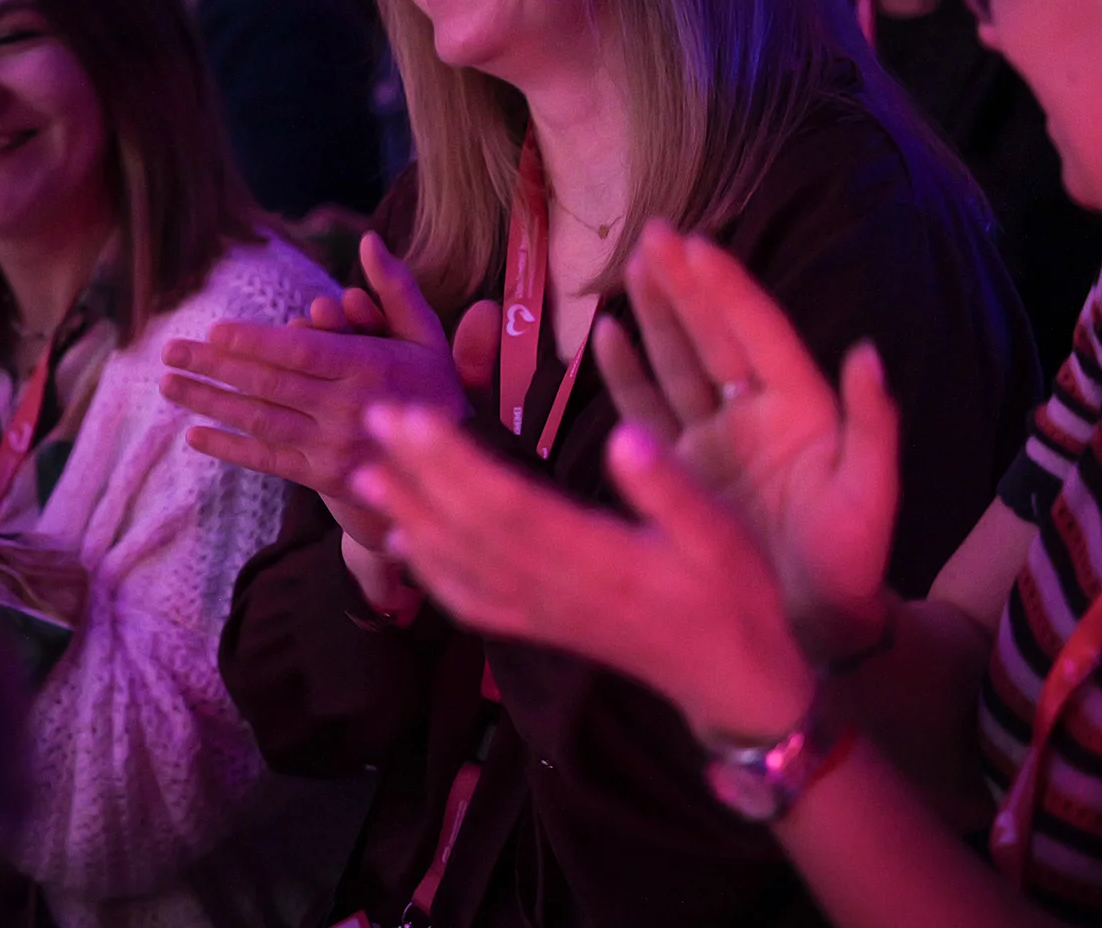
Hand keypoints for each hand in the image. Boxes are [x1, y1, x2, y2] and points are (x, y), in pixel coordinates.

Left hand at [158, 234, 495, 541]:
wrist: (446, 468)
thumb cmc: (431, 388)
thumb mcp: (426, 334)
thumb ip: (395, 287)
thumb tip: (368, 240)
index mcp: (372, 367)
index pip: (301, 352)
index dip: (254, 342)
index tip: (214, 331)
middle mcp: (349, 409)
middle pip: (269, 384)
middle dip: (214, 367)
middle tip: (170, 351)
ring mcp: (335, 447)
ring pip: (261, 420)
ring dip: (209, 402)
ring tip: (167, 385)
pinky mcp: (325, 477)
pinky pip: (269, 459)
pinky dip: (230, 448)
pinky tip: (194, 435)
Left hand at [356, 405, 814, 742]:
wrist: (735, 683)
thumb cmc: (735, 598)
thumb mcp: (724, 534)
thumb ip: (671, 488)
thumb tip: (624, 436)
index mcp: (598, 559)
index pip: (507, 505)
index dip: (454, 463)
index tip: (415, 418)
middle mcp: (556, 590)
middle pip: (469, 527)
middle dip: (417, 474)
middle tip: (376, 421)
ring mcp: (543, 614)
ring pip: (460, 564)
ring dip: (409, 518)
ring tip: (366, 475)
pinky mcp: (541, 628)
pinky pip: (472, 603)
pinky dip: (430, 574)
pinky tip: (403, 547)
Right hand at [593, 223, 899, 653]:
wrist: (812, 630)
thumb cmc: (849, 565)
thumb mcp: (871, 498)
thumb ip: (873, 425)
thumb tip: (867, 353)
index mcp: (800, 409)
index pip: (757, 332)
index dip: (725, 288)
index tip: (694, 243)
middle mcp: (754, 413)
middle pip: (712, 333)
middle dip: (684, 283)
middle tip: (653, 233)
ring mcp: (714, 439)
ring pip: (678, 359)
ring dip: (656, 312)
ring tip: (634, 265)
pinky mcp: (682, 469)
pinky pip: (648, 408)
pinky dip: (627, 371)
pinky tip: (607, 335)